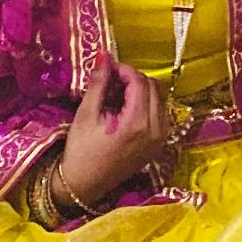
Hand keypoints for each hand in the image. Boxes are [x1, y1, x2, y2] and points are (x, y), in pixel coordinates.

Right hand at [59, 56, 170, 208]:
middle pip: (153, 87)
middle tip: (111, 79)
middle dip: (133, 78)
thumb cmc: (80, 152)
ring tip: (117, 93)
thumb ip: (99, 84)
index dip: (124, 69)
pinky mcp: (159, 144)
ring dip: (141, 90)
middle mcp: (156, 130)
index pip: (140, 82)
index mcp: (138, 123)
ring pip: (159, 99)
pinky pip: (160, 113)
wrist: (83, 186)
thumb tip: (104, 55)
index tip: (108, 67)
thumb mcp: (86, 115)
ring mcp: (160, 139)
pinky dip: (146, 104)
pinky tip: (127, 108)